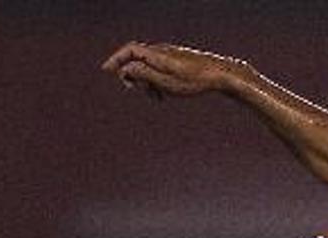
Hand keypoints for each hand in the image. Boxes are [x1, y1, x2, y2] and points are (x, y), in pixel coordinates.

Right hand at [101, 42, 246, 98]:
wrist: (220, 74)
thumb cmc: (195, 81)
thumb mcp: (167, 82)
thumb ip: (145, 75)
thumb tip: (126, 69)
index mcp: (157, 55)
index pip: (130, 50)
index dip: (116, 59)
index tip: (106, 71)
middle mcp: (162, 51)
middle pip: (137, 58)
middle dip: (133, 76)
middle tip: (137, 91)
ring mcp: (171, 55)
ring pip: (149, 66)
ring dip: (146, 82)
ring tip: (155, 97)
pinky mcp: (178, 61)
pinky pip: (159, 69)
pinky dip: (156, 81)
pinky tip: (163, 96)